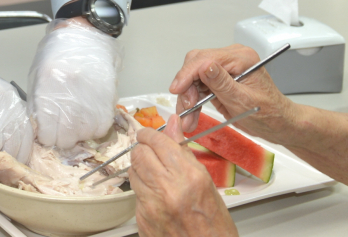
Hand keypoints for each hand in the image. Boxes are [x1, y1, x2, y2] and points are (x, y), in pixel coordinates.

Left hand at [28, 19, 120, 147]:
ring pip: (85, 135)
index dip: (47, 138)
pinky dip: (95, 127)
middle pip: (67, 139)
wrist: (84, 33)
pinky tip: (89, 116)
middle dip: (63, 139)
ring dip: (80, 132)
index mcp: (47, 88)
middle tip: (62, 129)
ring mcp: (90, 97)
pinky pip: (102, 127)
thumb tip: (41, 130)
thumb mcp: (39, 75)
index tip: (48, 134)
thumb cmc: (57, 53)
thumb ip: (38, 103)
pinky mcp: (107, 98)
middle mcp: (69, 95)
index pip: (47, 134)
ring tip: (77, 119)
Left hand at [130, 114, 237, 236]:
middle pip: (139, 153)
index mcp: (188, 176)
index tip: (150, 135)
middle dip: (143, 149)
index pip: (157, 141)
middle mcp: (167, 189)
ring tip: (155, 175)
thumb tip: (173, 124)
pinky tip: (156, 196)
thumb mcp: (207, 183)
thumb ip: (184, 152)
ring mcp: (151, 205)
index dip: (151, 134)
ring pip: (132, 172)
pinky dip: (143, 190)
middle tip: (151, 152)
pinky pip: (135, 194)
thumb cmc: (215, 224)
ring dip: (141, 169)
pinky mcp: (141, 219)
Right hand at [168, 45, 296, 142]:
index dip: (187, 74)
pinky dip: (193, 101)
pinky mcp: (220, 80)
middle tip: (185, 110)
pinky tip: (191, 115)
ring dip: (188, 98)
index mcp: (241, 58)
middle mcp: (231, 59)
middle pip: (195, 66)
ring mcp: (225, 69)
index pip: (205, 59)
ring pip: (194, 77)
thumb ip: (223, 83)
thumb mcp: (244, 101)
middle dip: (186, 89)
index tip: (176, 90)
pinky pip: (199, 86)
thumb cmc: (270, 114)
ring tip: (187, 119)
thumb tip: (205, 67)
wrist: (279, 125)